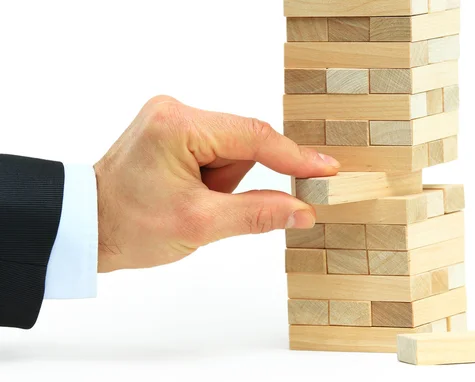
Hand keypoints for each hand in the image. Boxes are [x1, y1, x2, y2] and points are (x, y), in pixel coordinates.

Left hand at [93, 96, 339, 272]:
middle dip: (234, 183)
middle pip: (242, 145)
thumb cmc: (129, 225)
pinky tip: (188, 196)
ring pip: (231, 153)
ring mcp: (173, 121)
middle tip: (211, 209)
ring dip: (222, 186)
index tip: (325, 169)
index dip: (294, 156)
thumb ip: (258, 214)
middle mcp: (175, 112)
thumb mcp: (200, 224)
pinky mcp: (172, 133)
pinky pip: (216, 155)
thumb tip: (302, 210)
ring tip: (190, 204)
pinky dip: (214, 181)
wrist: (87, 228)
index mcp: (178, 125)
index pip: (253, 136)